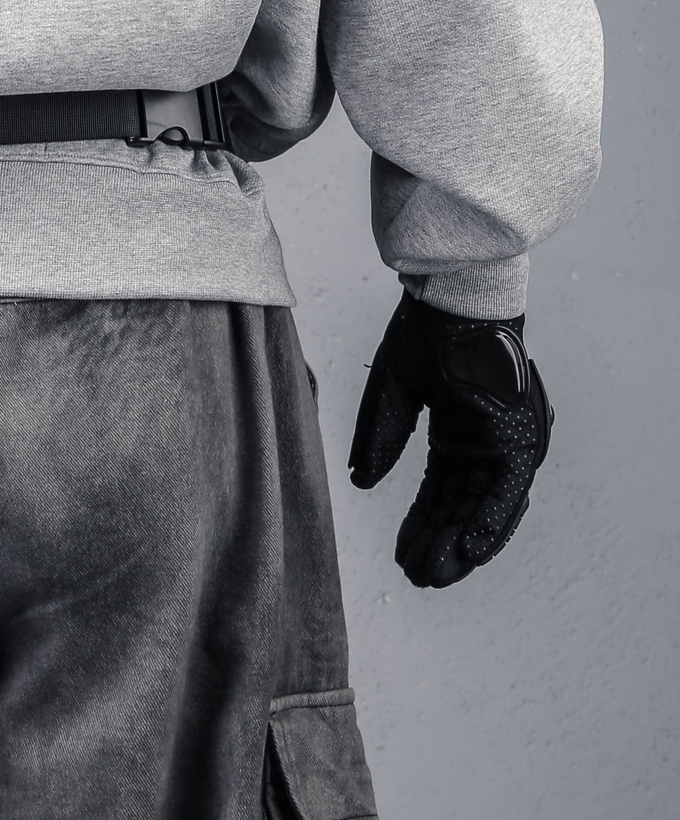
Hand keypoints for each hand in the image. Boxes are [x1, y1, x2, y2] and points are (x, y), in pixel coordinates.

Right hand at [348, 290, 552, 587]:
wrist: (453, 301)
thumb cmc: (424, 332)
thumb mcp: (391, 394)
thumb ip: (379, 439)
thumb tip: (361, 483)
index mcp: (453, 429)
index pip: (438, 491)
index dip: (419, 524)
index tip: (402, 555)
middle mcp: (480, 442)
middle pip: (460, 506)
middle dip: (438, 542)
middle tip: (419, 577)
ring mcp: (501, 441)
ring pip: (484, 506)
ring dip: (463, 542)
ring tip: (438, 575)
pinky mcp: (518, 439)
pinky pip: (507, 492)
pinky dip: (491, 523)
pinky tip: (471, 551)